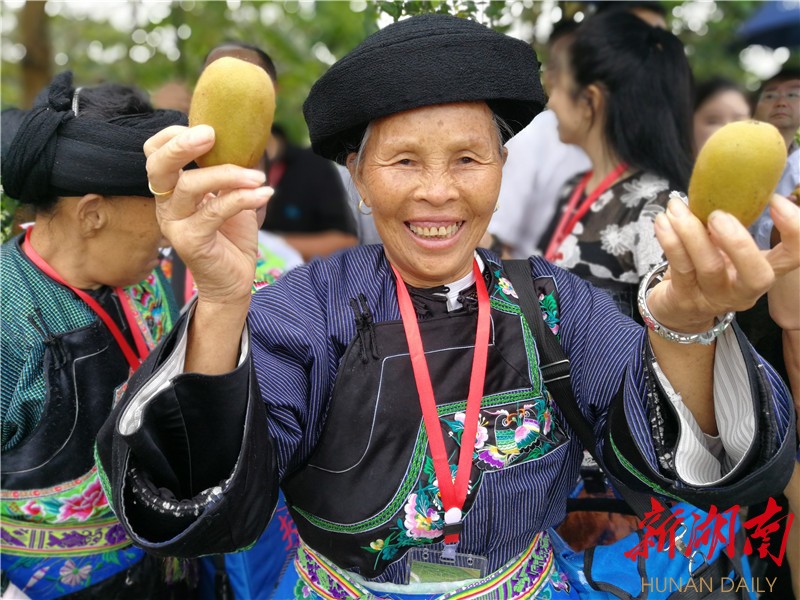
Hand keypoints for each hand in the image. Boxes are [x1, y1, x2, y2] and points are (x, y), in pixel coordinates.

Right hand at [145, 125, 272, 305]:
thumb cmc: (231, 237)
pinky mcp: (190, 241)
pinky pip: (214, 211)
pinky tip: (264, 194)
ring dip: (227, 174)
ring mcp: (174, 224)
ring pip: (189, 186)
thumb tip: (247, 139)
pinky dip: (241, 198)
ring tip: (258, 176)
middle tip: (211, 133)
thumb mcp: (230, 196)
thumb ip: (229, 172)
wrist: (234, 280)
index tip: (206, 128)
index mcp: (171, 190)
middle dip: (180, 146)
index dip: (172, 136)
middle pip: (157, 166)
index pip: (154, 154)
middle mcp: (166, 205)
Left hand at [648, 194, 799, 331]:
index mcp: (761, 271)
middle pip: (758, 276)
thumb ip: (730, 224)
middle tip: (718, 215)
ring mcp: (715, 298)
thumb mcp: (723, 247)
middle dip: (740, 242)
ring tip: (676, 207)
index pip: (794, 257)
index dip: (794, 230)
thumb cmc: (705, 268)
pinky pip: (679, 267)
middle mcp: (743, 290)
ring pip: (709, 266)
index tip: (776, 200)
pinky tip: (662, 221)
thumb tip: (725, 180)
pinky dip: (670, 240)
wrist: (677, 308)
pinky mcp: (685, 299)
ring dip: (690, 231)